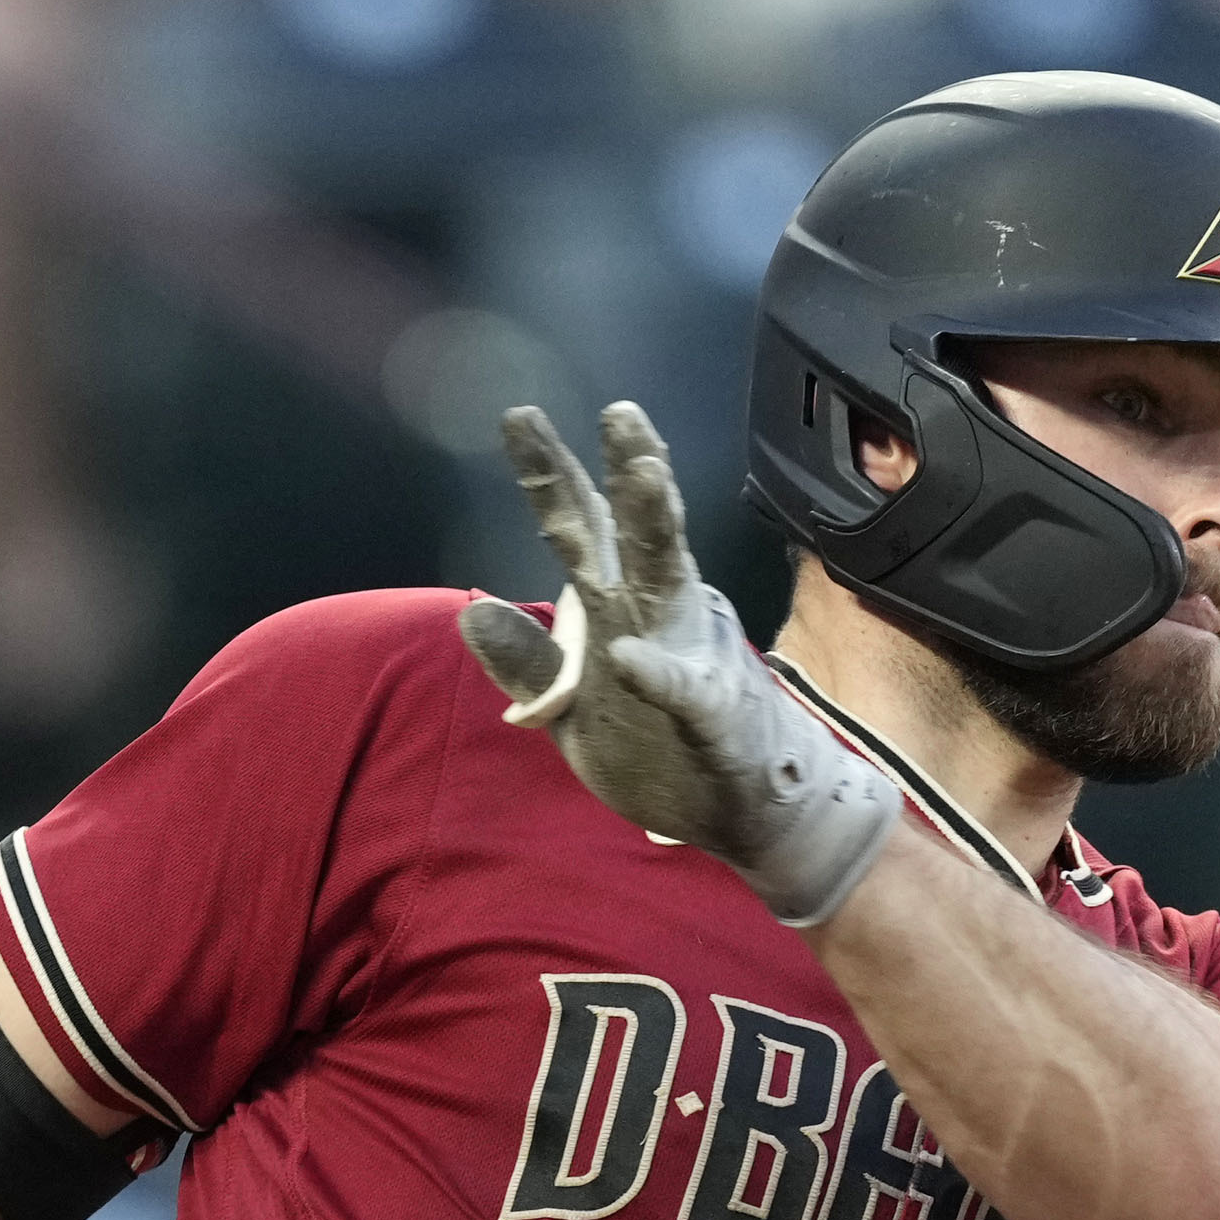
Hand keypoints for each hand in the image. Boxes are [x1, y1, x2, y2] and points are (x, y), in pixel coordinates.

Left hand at [458, 402, 905, 925]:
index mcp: (618, 608)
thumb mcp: (571, 707)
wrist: (748, 810)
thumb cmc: (660, 745)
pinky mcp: (712, 721)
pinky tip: (632, 657)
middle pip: (634, 535)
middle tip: (619, 409)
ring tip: (644, 472)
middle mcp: (655, 617)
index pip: (584, 530)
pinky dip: (660, 676)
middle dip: (627, 469)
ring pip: (671, 583)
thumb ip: (526, 660)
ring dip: (658, 527)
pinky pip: (684, 695)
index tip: (521, 416)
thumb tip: (471, 607)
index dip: (553, 476)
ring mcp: (689, 661)